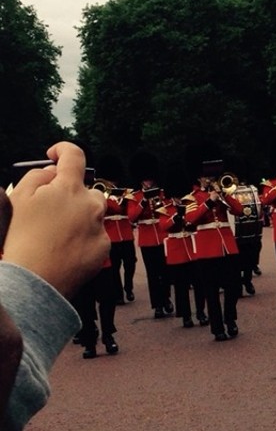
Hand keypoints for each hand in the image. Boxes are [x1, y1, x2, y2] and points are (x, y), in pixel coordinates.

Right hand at [4, 142, 107, 298]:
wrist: (35, 281)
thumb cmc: (21, 239)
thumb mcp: (17, 199)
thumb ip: (37, 176)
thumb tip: (52, 172)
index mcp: (69, 188)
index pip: (75, 155)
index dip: (63, 150)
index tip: (55, 154)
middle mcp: (90, 205)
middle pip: (86, 190)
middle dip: (71, 194)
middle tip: (50, 209)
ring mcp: (99, 227)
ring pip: (93, 214)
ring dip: (79, 216)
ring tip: (56, 233)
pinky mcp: (103, 248)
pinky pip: (95, 236)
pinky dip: (83, 238)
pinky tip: (65, 249)